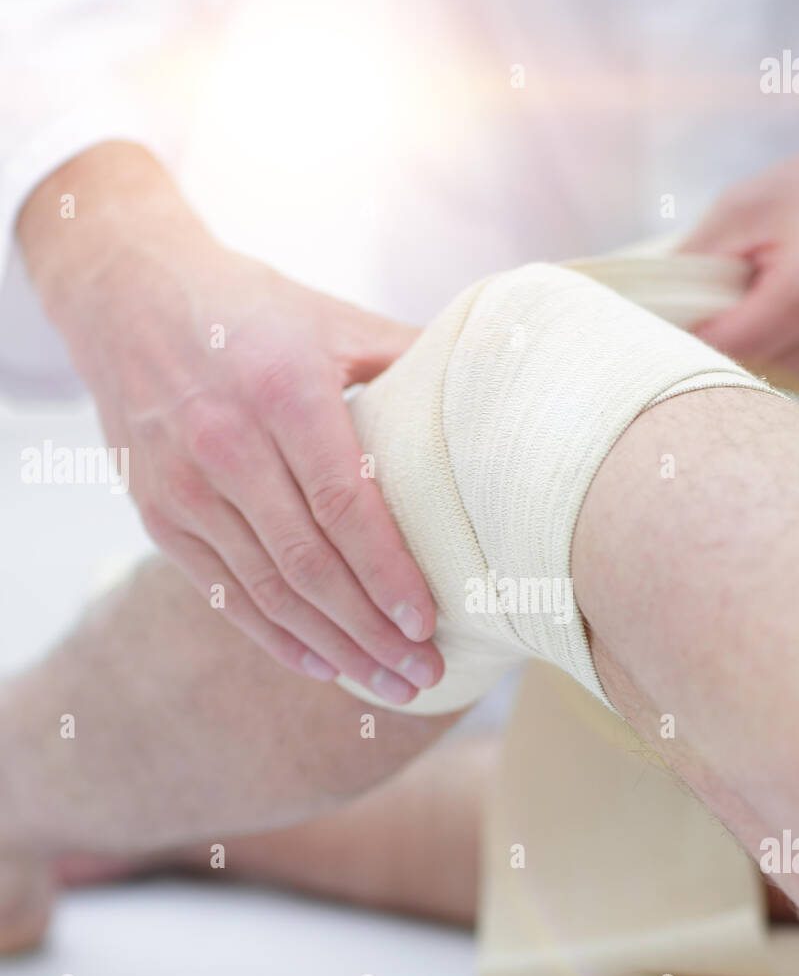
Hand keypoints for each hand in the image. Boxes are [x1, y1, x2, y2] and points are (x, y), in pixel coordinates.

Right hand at [19, 145, 442, 704]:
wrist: (123, 292)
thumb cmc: (248, 308)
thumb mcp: (333, 318)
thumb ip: (410, 359)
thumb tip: (497, 391)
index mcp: (284, 393)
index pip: (344, 505)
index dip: (388, 572)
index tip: (430, 623)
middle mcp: (227, 445)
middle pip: (310, 564)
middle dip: (372, 631)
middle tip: (426, 674)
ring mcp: (184, 486)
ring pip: (269, 590)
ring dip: (333, 647)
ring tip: (388, 684)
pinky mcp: (157, 513)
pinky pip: (223, 592)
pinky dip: (275, 635)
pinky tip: (322, 664)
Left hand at [682, 90, 798, 400]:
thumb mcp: (745, 207)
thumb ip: (691, 266)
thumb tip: (640, 320)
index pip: (716, 347)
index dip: (678, 338)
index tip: (654, 326)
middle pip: (736, 369)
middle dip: (716, 340)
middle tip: (724, 296)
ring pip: (760, 382)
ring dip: (750, 349)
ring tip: (778, 295)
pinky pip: (792, 388)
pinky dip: (782, 359)